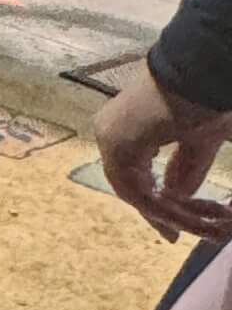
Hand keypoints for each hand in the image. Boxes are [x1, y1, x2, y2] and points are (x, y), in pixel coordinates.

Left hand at [95, 62, 231, 240]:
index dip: (154, 201)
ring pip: (135, 191)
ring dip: (165, 213)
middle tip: (177, 236)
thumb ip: (185, 169)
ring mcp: (110, 138)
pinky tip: (178, 220)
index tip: (173, 225)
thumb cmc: (201, 100)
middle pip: (132, 186)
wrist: (198, 74)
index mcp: (126, 128)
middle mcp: (111, 133)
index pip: (134, 174)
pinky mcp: (116, 146)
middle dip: (158, 213)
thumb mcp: (197, 141)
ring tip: (189, 230)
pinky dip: (157, 207)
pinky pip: (135, 189)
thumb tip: (175, 196)